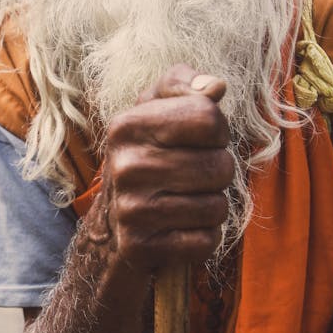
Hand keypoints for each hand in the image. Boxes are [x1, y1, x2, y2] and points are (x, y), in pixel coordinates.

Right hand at [93, 64, 234, 273]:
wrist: (112, 225)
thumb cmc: (148, 156)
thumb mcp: (155, 110)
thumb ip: (183, 85)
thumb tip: (216, 86)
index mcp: (127, 125)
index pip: (209, 117)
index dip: (216, 130)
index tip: (197, 140)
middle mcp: (125, 166)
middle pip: (220, 165)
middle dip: (218, 171)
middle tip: (193, 176)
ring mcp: (131, 210)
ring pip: (217, 206)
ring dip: (212, 205)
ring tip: (185, 200)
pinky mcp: (141, 247)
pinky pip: (207, 240)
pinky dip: (203, 236)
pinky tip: (180, 228)